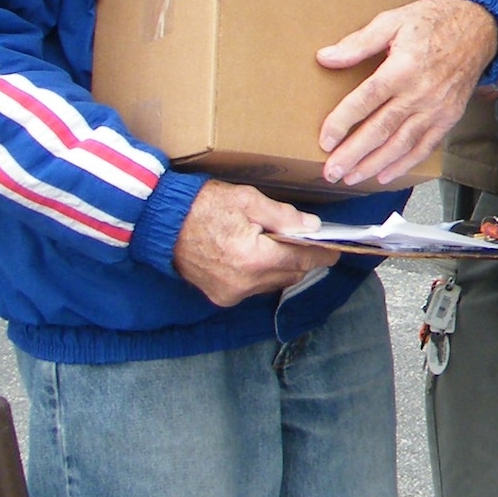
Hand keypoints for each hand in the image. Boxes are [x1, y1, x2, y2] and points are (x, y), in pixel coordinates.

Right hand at [174, 181, 330, 307]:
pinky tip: (254, 255)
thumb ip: (283, 216)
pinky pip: (254, 288)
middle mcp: (245, 283)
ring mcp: (231, 294)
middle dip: (301, 258)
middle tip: (303, 240)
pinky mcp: (221, 297)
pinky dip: (260, 273)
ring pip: (273, 283)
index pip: (302, 260)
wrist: (161, 222)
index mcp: (254, 259)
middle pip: (291, 274)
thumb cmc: (203, 206)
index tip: (336, 250)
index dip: (322, 254)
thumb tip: (313, 228)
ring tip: (274, 244)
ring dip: (280, 266)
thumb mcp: (247, 200)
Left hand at [317, 0, 497, 188]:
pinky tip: (384, 175)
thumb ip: (359, 43)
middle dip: (353, 154)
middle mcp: (420, 93)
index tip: (325, 139)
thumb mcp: (393, 21)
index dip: (343, 122)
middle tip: (331, 171)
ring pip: (401, 144)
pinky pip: (425, 146)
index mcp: (403, 68)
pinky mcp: (448, 117)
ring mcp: (436, 109)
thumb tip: (326, 57)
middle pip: (381, 129)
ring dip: (374, 164)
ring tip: (351, 177)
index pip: (366, 100)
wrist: (478, 28)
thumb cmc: (434, 22)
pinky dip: (404, 163)